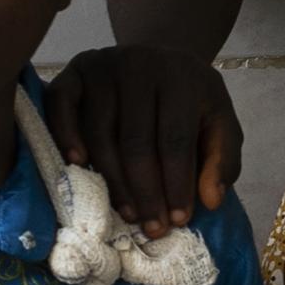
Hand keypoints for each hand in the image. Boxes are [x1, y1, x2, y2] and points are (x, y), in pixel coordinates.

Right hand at [43, 44, 242, 230]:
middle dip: (145, 191)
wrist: (160, 57)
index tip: (179, 220)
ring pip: (100, 132)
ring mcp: (103, 66)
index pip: (176, 139)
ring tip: (127, 213)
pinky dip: (66, 135)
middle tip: (151, 228)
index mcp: (182, 77)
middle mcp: (140, 66)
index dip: (177, 183)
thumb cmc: (190, 102)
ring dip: (112, 179)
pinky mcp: (74, 71)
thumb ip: (222, 161)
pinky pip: (61, 105)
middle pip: (137, 141)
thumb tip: (211, 200)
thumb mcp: (219, 123)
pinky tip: (78, 164)